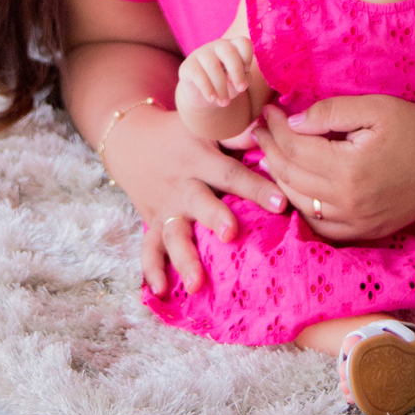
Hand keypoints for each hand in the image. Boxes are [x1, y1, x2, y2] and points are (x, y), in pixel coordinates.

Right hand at [116, 104, 287, 297]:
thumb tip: (269, 131)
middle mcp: (182, 184)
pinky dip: (152, 270)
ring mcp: (165, 207)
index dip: (255, 187)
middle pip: (199, 202)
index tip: (280, 203)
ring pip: (174, 233)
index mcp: (200, 157)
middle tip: (231, 234)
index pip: (231, 173)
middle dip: (214, 218)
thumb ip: (236, 132)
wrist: (133, 142)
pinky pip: (149, 249)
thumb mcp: (204, 124)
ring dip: (184, 259)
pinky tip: (160, 291)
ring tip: (195, 284)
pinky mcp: (152, 224)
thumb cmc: (183, 134)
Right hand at [176, 36, 253, 107]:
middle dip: (237, 72)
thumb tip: (235, 79)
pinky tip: (212, 99)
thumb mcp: (238, 82)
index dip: (247, 58)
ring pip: (213, 66)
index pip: (243, 43)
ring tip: (225, 102)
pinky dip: (207, 89)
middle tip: (241, 89)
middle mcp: (217, 46)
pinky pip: (198, 75)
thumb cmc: (226, 84)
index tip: (246, 72)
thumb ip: (243, 78)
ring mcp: (201, 54)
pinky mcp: (187, 66)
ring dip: (222, 87)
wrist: (203, 96)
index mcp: (233, 46)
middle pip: (229, 51)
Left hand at [251, 94, 414, 240]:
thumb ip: (331, 113)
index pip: (295, 149)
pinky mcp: (365, 231)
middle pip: (291, 177)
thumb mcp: (374, 108)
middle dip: (270, 150)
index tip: (268, 110)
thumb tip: (293, 122)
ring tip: (270, 153)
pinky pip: (320, 226)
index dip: (277, 127)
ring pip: (300, 203)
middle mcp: (349, 203)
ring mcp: (356, 223)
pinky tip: (294, 186)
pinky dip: (301, 206)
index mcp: (349, 170)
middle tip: (260, 129)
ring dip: (279, 178)